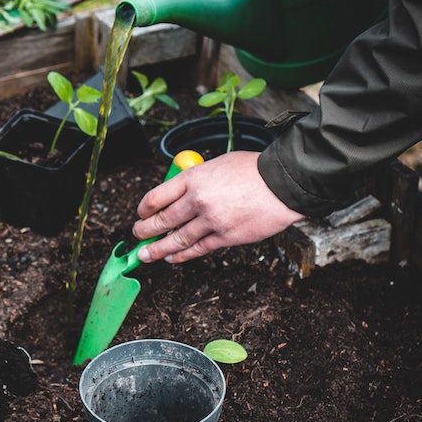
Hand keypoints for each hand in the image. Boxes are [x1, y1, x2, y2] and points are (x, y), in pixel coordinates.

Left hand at [133, 151, 304, 262]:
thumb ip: (196, 179)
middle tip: (137, 235)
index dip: (144, 208)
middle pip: (162, 220)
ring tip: (145, 255)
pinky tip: (172, 258)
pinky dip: (182, 255)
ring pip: (177, 239)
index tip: (140, 213)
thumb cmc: (253, 170)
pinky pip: (198, 249)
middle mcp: (198, 200)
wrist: (284, 184)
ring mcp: (211, 221)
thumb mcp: (217, 164)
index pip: (157, 196)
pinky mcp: (226, 237)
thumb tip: (180, 194)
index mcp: (194, 178)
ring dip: (157, 249)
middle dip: (144, 230)